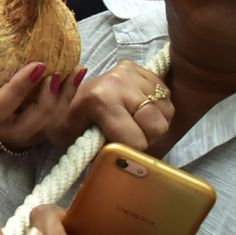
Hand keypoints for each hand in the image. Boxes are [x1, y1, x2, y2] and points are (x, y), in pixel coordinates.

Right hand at [0, 18, 79, 148]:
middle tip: (59, 75)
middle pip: (19, 131)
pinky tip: (75, 76)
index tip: (39, 64)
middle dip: (45, 107)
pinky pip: (43, 123)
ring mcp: (2, 130)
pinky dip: (62, 103)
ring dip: (59, 106)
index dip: (18, 92)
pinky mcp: (17, 125)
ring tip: (74, 73)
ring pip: (36, 131)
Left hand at [48, 60, 172, 150]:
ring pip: (166, 111)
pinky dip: (158, 108)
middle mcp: (118, 82)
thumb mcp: (68, 139)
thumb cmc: (69, 119)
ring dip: (154, 122)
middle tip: (129, 135)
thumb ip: (92, 153)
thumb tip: (120, 165)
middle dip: (146, 137)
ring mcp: (132, 73)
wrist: (68, 94)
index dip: (130, 150)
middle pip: (156, 126)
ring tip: (134, 121)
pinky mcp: (142, 69)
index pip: (135, 140)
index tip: (118, 147)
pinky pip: (166, 96)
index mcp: (99, 100)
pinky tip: (140, 109)